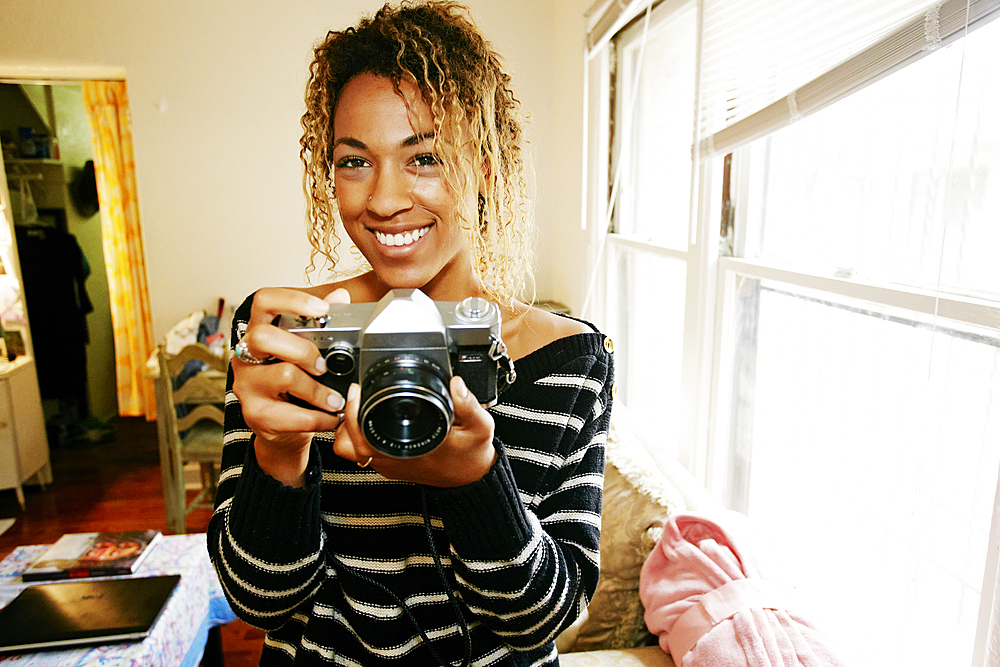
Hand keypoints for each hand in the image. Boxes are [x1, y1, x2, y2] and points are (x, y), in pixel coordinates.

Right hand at [231, 287, 350, 485]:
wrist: (281, 427)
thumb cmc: (293, 382)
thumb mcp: (306, 350)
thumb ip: (320, 324)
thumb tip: (340, 296)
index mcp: (259, 331)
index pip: (263, 301)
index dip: (291, 300)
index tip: (321, 310)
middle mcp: (245, 355)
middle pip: (263, 337)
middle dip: (303, 349)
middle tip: (324, 366)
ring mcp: (247, 385)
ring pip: (284, 375)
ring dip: (319, 390)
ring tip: (335, 400)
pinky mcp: (255, 414)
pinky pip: (293, 414)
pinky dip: (320, 417)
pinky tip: (330, 418)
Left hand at [332, 375, 497, 486]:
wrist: (472, 479)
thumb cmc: (472, 455)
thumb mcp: (479, 426)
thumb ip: (468, 405)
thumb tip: (455, 384)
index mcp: (409, 450)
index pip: (365, 436)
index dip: (354, 412)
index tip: (357, 391)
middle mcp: (394, 460)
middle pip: (347, 445)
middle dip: (345, 418)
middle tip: (355, 395)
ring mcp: (390, 466)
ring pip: (351, 452)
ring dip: (348, 431)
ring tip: (359, 408)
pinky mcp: (391, 467)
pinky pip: (362, 455)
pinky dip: (358, 438)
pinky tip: (370, 420)